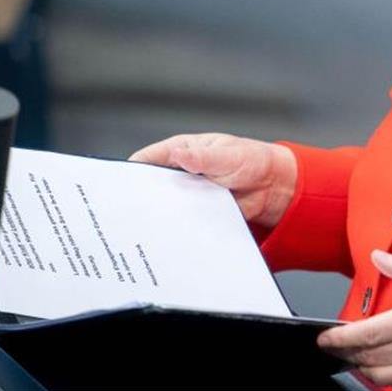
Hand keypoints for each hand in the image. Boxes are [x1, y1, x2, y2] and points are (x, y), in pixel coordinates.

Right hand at [128, 133, 296, 228]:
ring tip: (145, 231)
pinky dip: (176, 229)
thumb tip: (179, 154)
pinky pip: (182, 222)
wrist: (273, 187)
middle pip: (151, 186)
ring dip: (158, 217)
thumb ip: (202, 158)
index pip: (147, 160)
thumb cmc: (250, 160)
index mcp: (182, 151)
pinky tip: (169, 239)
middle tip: (129, 214)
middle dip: (140, 199)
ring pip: (164, 207)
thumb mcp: (227, 155)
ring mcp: (188, 194)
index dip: (130, 172)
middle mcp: (181, 173)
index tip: (118, 188)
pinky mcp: (197, 213)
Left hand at [317, 250, 391, 387]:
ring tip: (352, 354)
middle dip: (343, 352)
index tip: (324, 337)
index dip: (339, 338)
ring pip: (378, 375)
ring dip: (361, 365)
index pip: (366, 334)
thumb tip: (379, 256)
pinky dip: (382, 375)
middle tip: (331, 345)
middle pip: (366, 357)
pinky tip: (380, 363)